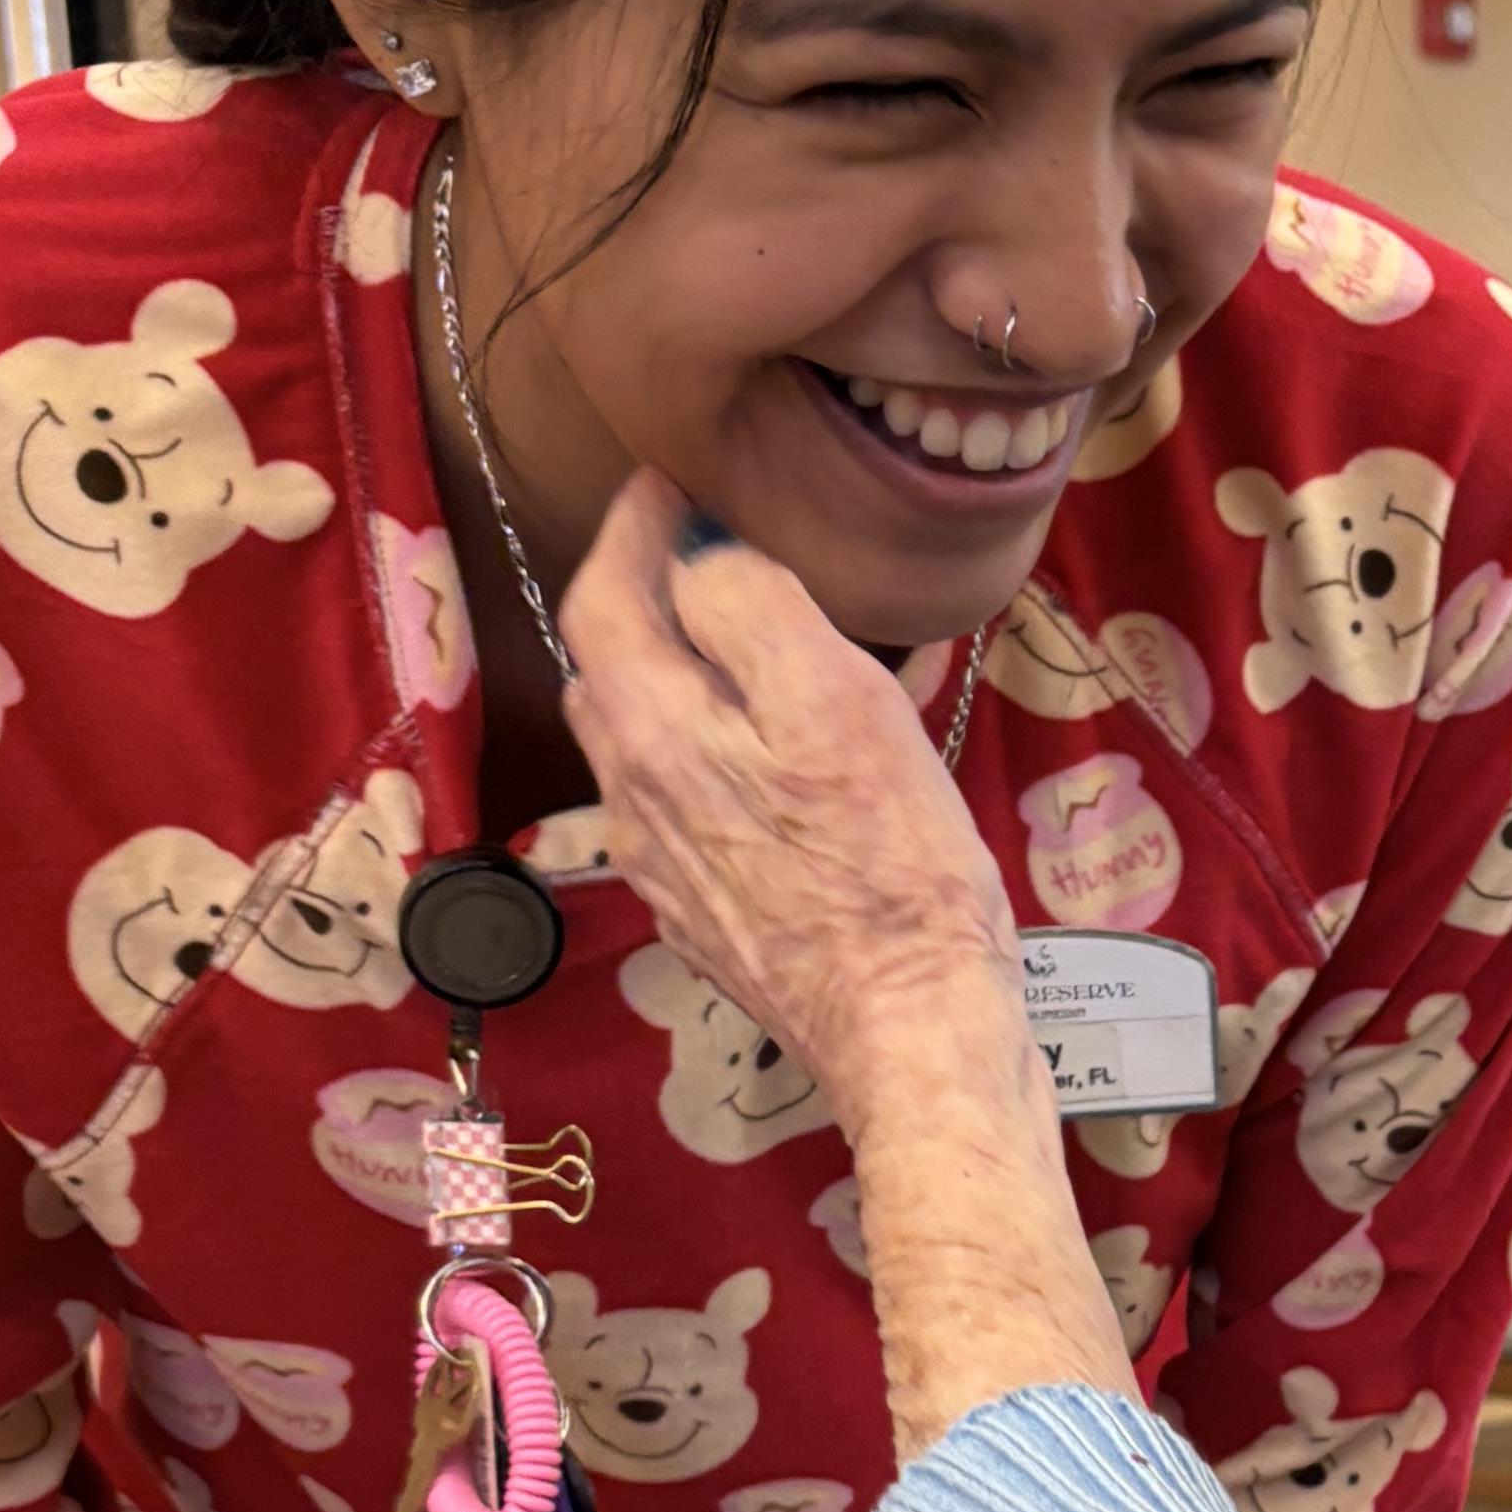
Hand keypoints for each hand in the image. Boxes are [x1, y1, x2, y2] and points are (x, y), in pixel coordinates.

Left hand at [561, 475, 1129, 1462]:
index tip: (672, 478)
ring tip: (752, 647)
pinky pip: (691, 805)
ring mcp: (665, 865)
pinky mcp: (710, 916)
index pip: (600, 590)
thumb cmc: (891, 868)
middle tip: (709, 549)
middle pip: (611, 664)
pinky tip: (787, 764)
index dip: (631, 524)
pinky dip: (720, 754)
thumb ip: (751, 604)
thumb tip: (703, 555)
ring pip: (646, 738)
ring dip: (682, 676)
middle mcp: (632, 795)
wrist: (910, 1033)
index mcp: (651, 725)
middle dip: (646, 595)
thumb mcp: (834, 697)